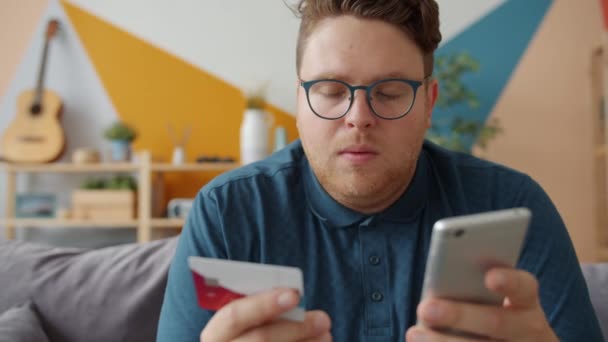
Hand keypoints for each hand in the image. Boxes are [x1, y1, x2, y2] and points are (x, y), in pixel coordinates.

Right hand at [200, 287, 331, 341]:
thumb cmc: (248, 336)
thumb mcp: (245, 324)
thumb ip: (260, 313)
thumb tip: (292, 300)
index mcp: (215, 335)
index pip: (233, 316)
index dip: (264, 303)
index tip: (294, 294)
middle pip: (260, 340)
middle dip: (295, 327)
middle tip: (323, 318)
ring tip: (326, 334)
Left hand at [406, 268, 558, 340]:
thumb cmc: (489, 314)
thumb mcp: (490, 301)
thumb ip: (471, 290)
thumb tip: (435, 293)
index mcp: (525, 303)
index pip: (523, 287)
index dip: (509, 282)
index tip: (490, 278)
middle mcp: (528, 331)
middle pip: (496, 322)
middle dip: (460, 315)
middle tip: (425, 308)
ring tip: (414, 334)